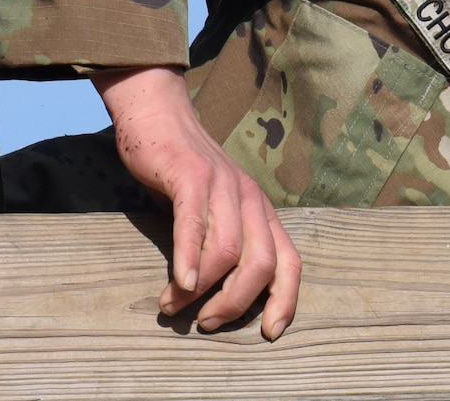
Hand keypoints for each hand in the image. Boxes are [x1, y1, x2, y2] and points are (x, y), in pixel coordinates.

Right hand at [91, 66, 300, 337]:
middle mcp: (250, 198)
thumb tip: (217, 295)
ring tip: (175, 305)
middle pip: (263, 261)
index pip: (290, 260)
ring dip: (203, 289)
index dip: (286, 299)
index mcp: (261, 210)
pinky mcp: (190, 176)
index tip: (270, 332)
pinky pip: (195, 224)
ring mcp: (222, 185)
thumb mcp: (215, 208)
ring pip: (229, 249)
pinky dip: (190, 259)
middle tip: (208, 322)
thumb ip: (222, 241)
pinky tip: (180, 285)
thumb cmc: (184, 170)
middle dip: (238, 302)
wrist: (159, 116)